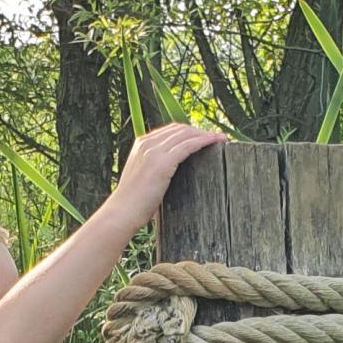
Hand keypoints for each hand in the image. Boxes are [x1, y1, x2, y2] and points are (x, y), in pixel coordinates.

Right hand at [105, 124, 228, 231]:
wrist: (122, 213)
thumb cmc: (132, 204)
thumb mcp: (142, 179)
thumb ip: (155, 170)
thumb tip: (170, 176)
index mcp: (141, 144)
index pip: (170, 130)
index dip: (189, 132)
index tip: (203, 137)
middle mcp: (147, 143)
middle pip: (180, 129)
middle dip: (200, 131)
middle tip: (216, 138)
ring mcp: (154, 151)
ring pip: (186, 134)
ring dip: (206, 134)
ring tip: (221, 139)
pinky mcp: (162, 162)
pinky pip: (188, 145)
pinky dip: (204, 141)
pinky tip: (216, 142)